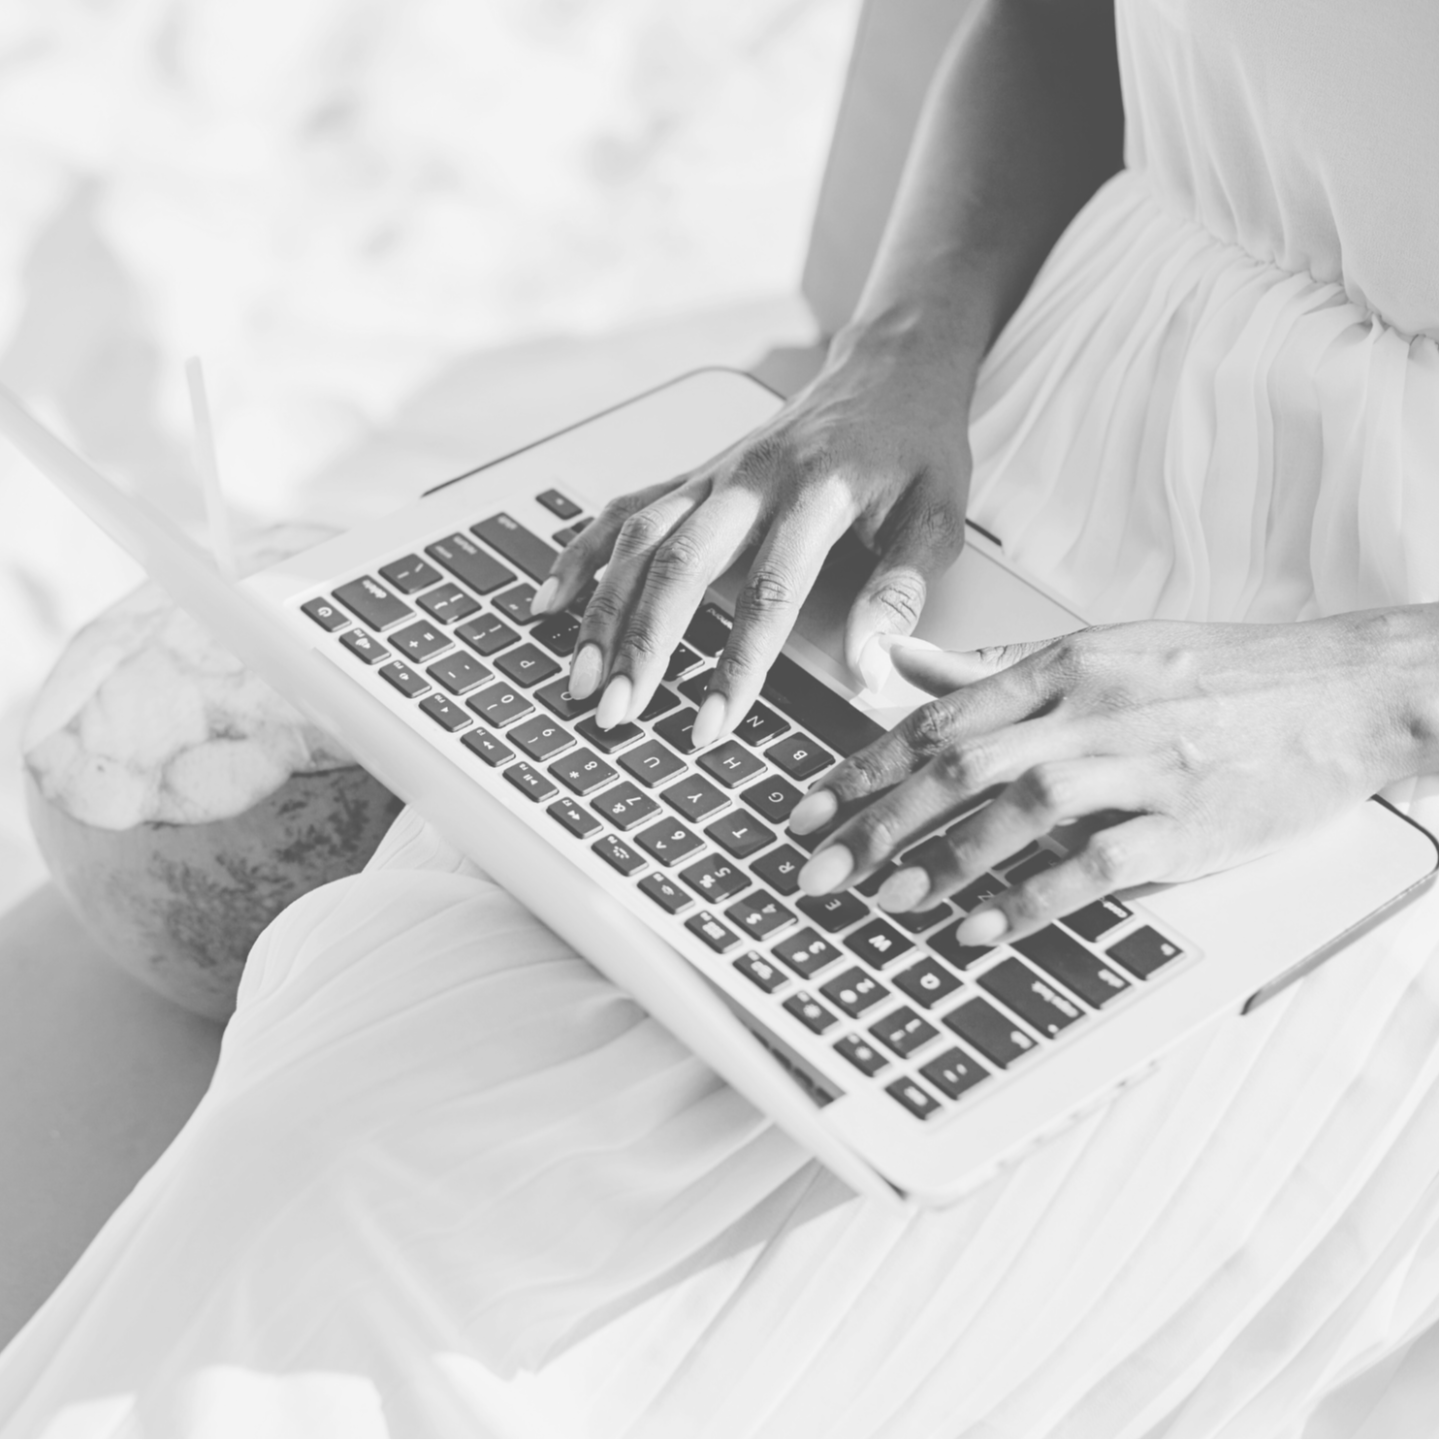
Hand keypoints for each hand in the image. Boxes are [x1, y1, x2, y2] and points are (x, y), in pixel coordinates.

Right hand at [532, 327, 973, 743]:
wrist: (890, 367)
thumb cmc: (916, 445)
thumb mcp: (939, 517)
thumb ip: (901, 592)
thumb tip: (872, 669)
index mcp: (817, 493)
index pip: (769, 593)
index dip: (736, 666)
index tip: (710, 726)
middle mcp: (752, 479)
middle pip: (679, 565)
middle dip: (641, 644)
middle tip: (616, 710)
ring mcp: (714, 473)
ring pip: (638, 539)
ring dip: (602, 610)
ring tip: (580, 678)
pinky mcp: (695, 474)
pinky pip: (625, 510)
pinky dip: (582, 553)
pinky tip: (551, 599)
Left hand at [788, 608, 1436, 945]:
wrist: (1342, 687)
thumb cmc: (1214, 671)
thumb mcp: (1098, 648)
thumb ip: (996, 669)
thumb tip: (906, 667)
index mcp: (1063, 667)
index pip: (939, 720)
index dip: (863, 768)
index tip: (807, 809)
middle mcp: (1091, 710)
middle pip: (959, 767)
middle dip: (875, 823)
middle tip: (817, 871)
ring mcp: (1140, 766)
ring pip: (1017, 812)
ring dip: (942, 861)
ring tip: (885, 900)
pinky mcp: (1188, 824)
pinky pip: (1095, 865)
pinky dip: (1031, 898)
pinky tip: (982, 928)